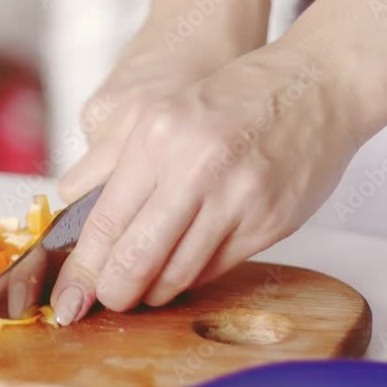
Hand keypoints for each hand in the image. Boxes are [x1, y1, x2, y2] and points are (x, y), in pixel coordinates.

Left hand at [51, 46, 361, 324]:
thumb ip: (112, 164)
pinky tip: (184, 266)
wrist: (318, 86)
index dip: (83, 272)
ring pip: (177, 274)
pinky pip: (216, 269)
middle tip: (108, 300)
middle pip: (136, 259)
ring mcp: (237, 199)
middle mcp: (195, 169)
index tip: (68, 299)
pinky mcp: (269, 223)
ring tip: (144, 288)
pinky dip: (192, 275)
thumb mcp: (162, 113)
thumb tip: (73, 212)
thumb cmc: (234, 100)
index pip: (105, 224)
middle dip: (114, 293)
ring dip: (154, 291)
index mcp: (157, 138)